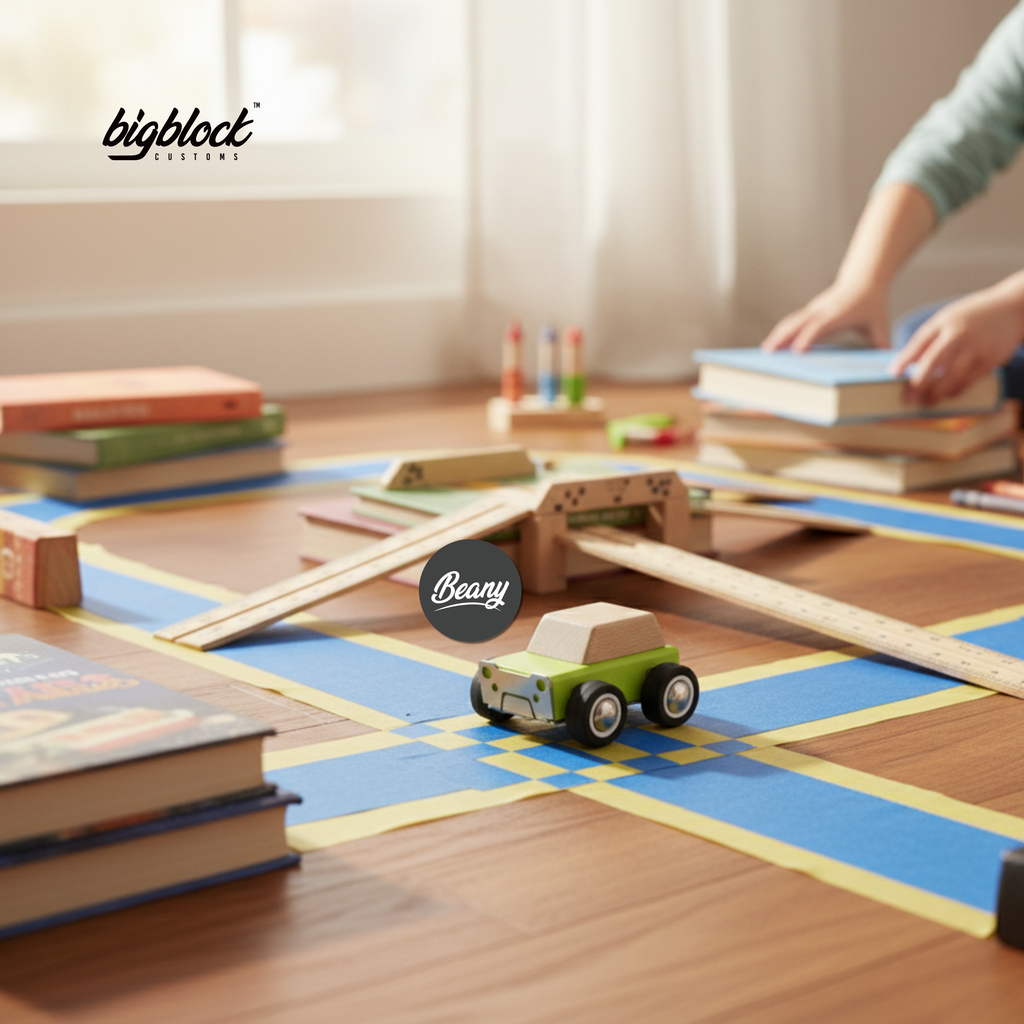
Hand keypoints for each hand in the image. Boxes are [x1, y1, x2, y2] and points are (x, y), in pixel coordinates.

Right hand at [761, 281, 889, 352]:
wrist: (864, 280)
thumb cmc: (871, 304)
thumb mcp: (879, 323)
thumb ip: (882, 342)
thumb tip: (890, 362)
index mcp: (838, 314)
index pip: (820, 327)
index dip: (808, 338)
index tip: (797, 350)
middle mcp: (822, 311)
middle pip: (798, 324)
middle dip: (783, 338)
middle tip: (769, 353)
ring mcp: (813, 310)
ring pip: (791, 323)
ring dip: (778, 336)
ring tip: (765, 352)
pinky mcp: (809, 311)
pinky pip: (792, 322)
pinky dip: (781, 333)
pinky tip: (772, 344)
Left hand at [888, 282, 1023, 403]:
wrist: (1013, 308)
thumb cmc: (972, 316)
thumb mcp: (948, 318)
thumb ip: (929, 338)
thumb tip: (908, 363)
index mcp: (945, 321)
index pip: (920, 342)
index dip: (905, 359)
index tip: (893, 374)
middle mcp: (960, 334)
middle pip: (934, 361)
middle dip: (919, 382)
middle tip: (908, 398)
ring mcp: (976, 347)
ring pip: (952, 375)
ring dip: (937, 392)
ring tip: (927, 403)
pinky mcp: (991, 358)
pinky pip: (971, 379)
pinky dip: (958, 389)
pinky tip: (948, 395)